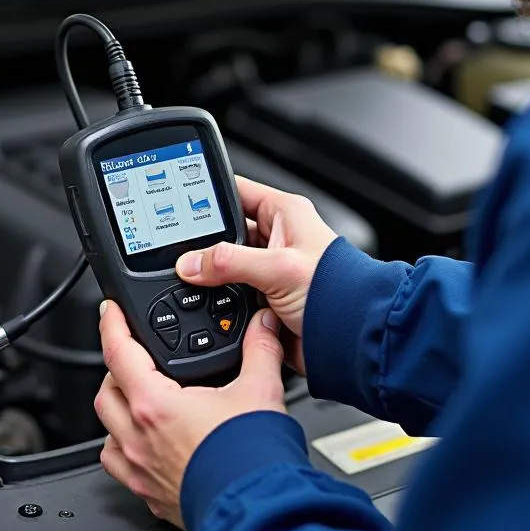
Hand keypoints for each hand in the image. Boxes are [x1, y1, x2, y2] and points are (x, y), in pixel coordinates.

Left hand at [95, 298, 286, 527]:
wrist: (256, 509)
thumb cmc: (250, 457)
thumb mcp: (260, 390)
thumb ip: (259, 349)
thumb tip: (263, 324)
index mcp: (156, 405)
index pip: (118, 354)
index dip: (112, 325)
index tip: (110, 312)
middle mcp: (139, 438)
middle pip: (106, 393)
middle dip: (115, 369)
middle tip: (135, 356)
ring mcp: (141, 469)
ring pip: (107, 432)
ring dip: (117, 411)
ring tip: (137, 399)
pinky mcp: (150, 493)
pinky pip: (120, 466)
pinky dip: (124, 447)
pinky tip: (144, 442)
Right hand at [176, 176, 337, 373]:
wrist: (353, 339)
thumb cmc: (338, 291)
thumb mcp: (279, 267)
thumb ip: (231, 262)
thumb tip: (191, 263)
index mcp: (284, 213)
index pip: (235, 191)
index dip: (206, 194)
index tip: (176, 201)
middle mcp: (277, 237)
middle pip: (225, 231)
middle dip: (205, 244)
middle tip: (180, 252)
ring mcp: (270, 268)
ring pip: (226, 265)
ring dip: (214, 277)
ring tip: (193, 280)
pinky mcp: (266, 297)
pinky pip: (232, 293)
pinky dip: (221, 300)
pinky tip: (210, 304)